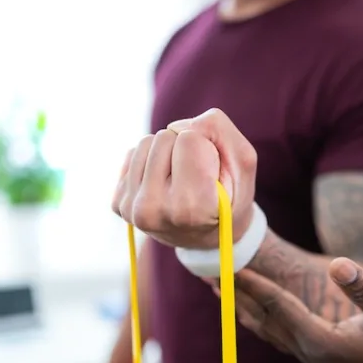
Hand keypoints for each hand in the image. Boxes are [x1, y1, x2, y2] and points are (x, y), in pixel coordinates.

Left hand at [112, 108, 256, 248]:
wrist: (210, 236)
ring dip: (166, 153)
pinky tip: (163, 184)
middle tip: (195, 177)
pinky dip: (150, 162)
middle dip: (184, 148)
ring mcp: (134, 210)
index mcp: (193, 207)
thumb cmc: (230, 196)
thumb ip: (218, 129)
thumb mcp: (242, 162)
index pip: (189, 138)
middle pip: (165, 136)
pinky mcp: (120, 204)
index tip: (211, 175)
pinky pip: (132, 154)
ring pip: (146, 142)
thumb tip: (174, 126)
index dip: (206, 148)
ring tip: (180, 179)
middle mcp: (157, 212)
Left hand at [231, 257, 362, 362]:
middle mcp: (308, 350)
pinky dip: (257, 314)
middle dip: (235, 294)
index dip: (253, 284)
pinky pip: (276, 331)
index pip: (278, 307)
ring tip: (219, 285)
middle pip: (262, 317)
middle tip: (209, 270)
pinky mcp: (315, 351)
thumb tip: (340, 265)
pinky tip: (251, 305)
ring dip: (241, 304)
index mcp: (321, 341)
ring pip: (265, 326)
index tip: (229, 265)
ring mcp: (309, 353)